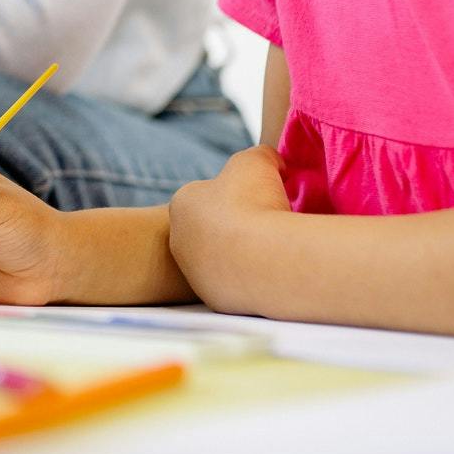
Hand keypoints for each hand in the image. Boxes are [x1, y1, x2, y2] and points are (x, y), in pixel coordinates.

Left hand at [167, 144, 291, 310]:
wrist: (263, 257)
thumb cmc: (255, 202)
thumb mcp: (258, 160)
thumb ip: (261, 155)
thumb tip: (274, 164)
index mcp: (182, 203)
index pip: (207, 195)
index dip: (236, 194)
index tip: (259, 199)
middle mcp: (179, 240)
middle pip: (210, 230)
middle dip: (234, 227)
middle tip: (266, 227)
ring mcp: (193, 273)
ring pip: (219, 260)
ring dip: (241, 255)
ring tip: (272, 251)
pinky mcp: (212, 299)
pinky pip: (232, 285)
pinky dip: (250, 279)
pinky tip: (271, 272)